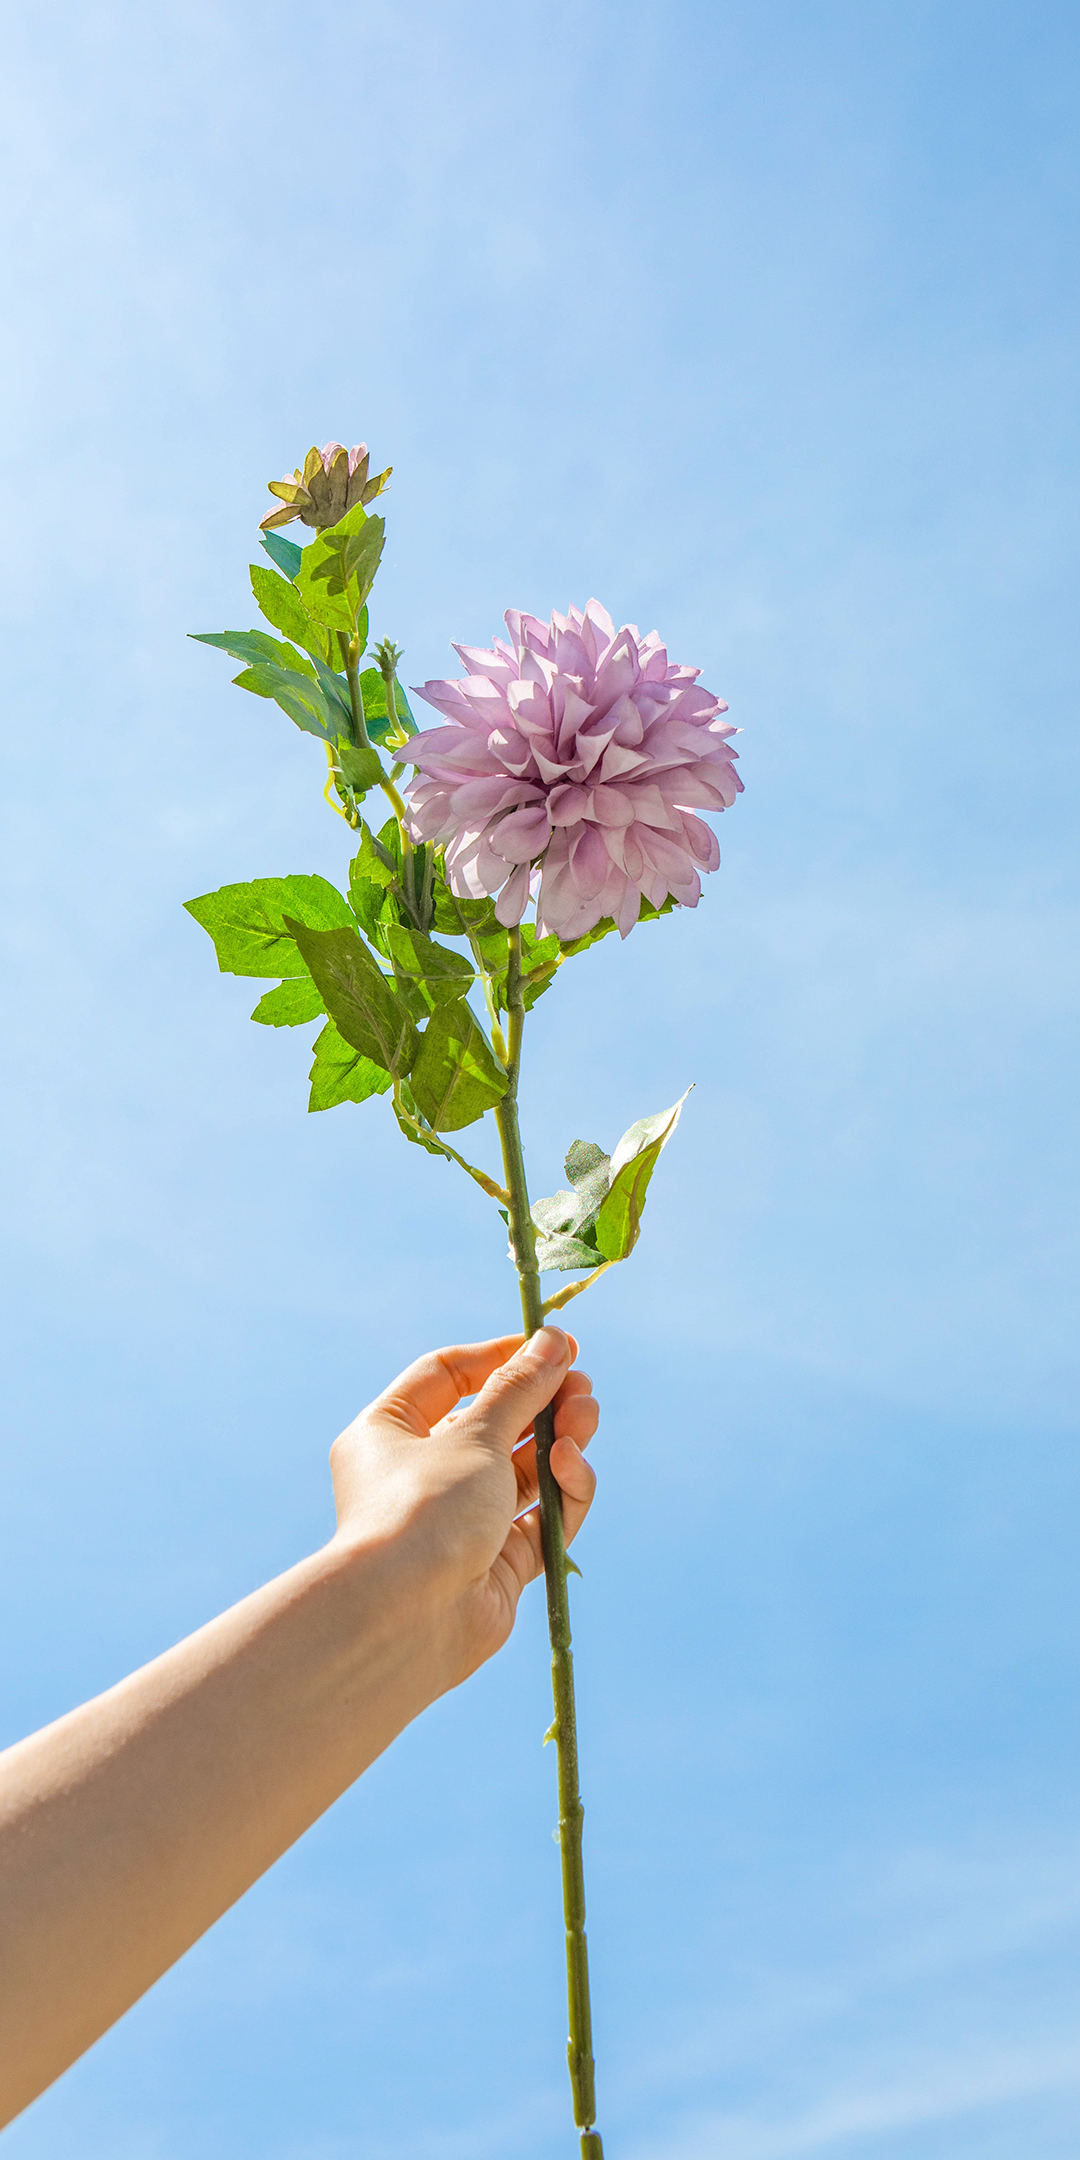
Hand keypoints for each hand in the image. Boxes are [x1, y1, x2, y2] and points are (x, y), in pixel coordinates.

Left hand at [328, 1327, 598, 1690]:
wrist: (406, 1619)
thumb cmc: (424, 1508)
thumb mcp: (474, 1433)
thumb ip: (520, 1387)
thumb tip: (554, 1340)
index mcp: (390, 1433)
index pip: (448, 1376)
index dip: (502, 1357)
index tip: (554, 1344)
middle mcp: (422, 1475)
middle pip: (494, 1422)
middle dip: (542, 1399)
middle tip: (582, 1384)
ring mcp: (462, 1522)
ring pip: (523, 1468)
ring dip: (559, 1438)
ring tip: (586, 1416)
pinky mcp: (498, 1564)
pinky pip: (540, 1516)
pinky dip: (562, 1488)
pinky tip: (572, 1463)